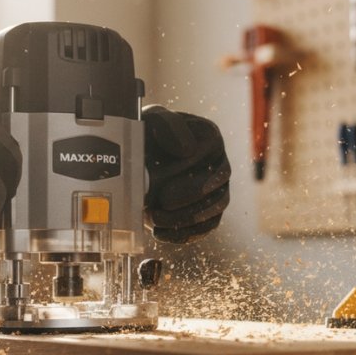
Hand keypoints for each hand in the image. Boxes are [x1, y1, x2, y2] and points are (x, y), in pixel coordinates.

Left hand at [143, 105, 230, 242]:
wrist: (138, 160)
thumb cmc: (146, 136)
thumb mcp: (151, 120)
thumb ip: (167, 125)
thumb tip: (187, 149)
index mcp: (209, 137)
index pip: (213, 150)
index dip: (192, 163)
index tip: (166, 175)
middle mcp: (218, 164)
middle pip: (217, 184)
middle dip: (189, 196)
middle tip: (162, 200)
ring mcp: (216, 191)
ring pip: (214, 209)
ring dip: (185, 218)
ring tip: (155, 218)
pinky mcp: (207, 213)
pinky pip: (205, 228)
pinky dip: (183, 234)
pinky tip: (160, 232)